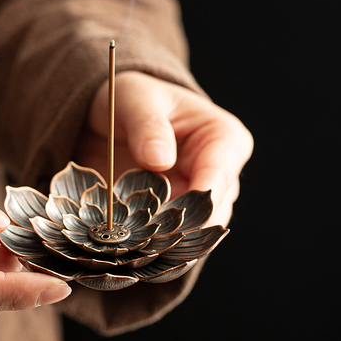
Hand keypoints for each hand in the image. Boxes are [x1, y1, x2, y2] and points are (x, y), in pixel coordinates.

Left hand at [75, 71, 252, 227]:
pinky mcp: (175, 213)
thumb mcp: (136, 99)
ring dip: (163, 238)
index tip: (167, 217)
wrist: (115, 116)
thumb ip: (148, 126)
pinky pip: (170, 236)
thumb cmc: (136, 99)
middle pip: (211, 213)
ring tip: (132, 237)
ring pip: (193, 232)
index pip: (219, 177)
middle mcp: (218, 173)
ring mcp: (197, 197)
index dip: (195, 202)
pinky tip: (128, 240)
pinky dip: (151, 241)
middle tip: (142, 233)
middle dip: (178, 227)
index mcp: (224, 139)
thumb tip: (160, 160)